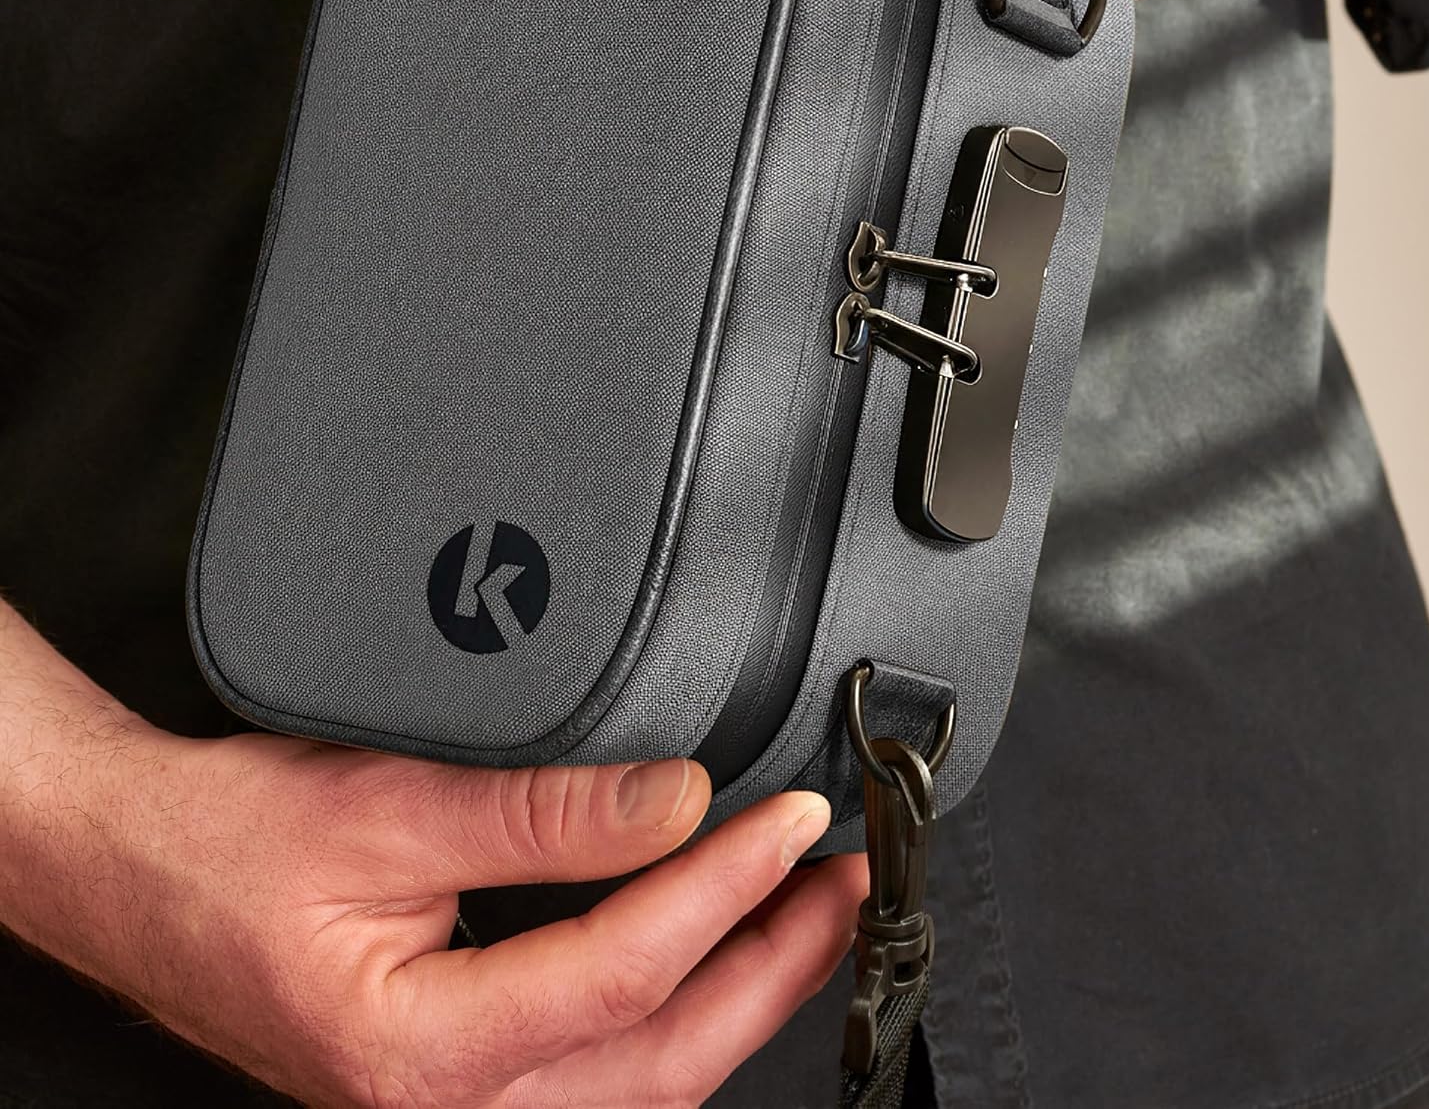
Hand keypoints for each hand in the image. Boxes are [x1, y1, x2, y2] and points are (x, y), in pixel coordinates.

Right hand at [0, 613, 863, 1107]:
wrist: (138, 866)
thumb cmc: (225, 845)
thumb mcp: (386, 806)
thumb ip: (539, 813)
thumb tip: (675, 800)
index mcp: (412, 1056)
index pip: (621, 973)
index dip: (722, 889)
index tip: (789, 822)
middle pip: (656, 1062)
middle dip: (768, 971)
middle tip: (841, 891)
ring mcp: (452, 1104)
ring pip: (637, 1082)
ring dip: (734, 998)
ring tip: (804, 921)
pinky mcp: (458, 1073)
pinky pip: (598, 1067)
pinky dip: (672, 1011)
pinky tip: (714, 956)